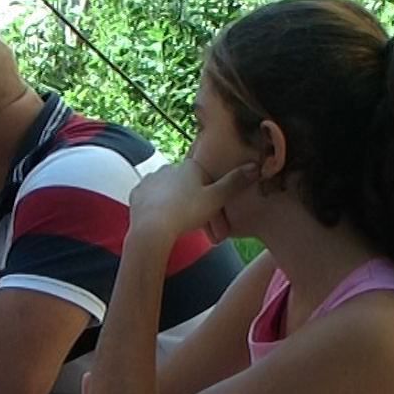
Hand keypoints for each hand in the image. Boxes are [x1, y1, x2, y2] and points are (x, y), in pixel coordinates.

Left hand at [129, 160, 258, 243]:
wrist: (152, 228)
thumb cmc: (187, 212)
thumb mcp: (216, 198)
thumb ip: (235, 182)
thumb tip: (256, 165)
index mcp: (190, 166)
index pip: (204, 174)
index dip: (209, 191)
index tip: (210, 207)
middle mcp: (169, 167)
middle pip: (185, 181)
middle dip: (191, 196)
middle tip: (195, 217)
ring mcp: (150, 179)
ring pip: (167, 188)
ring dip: (174, 200)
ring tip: (179, 219)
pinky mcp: (137, 192)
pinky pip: (150, 197)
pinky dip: (157, 206)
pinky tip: (162, 217)